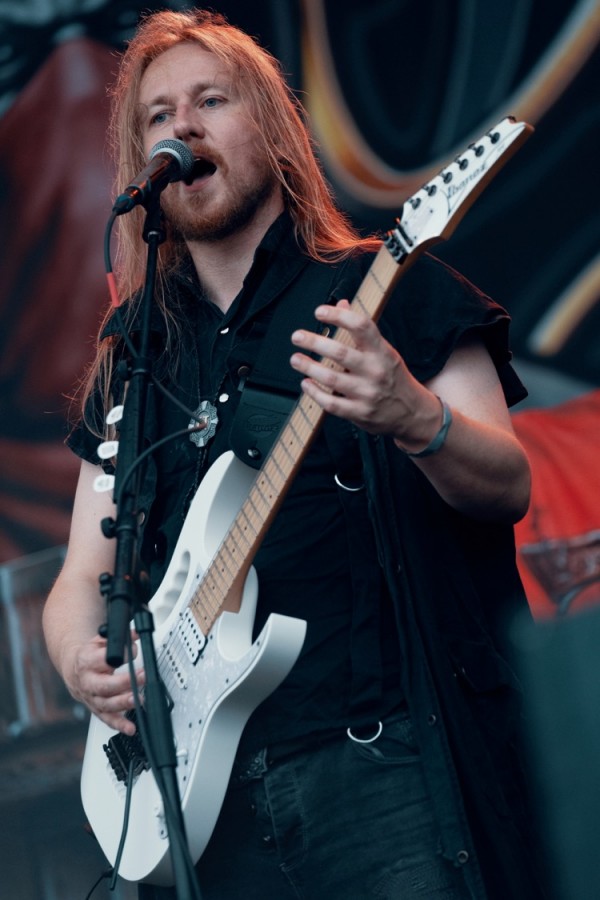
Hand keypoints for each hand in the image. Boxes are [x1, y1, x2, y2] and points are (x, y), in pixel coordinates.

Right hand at [64, 633, 143, 734]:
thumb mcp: (101, 640)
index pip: (102, 659)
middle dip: (124, 682)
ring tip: (138, 700)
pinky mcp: (97, 709)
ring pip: (106, 704)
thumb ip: (118, 638)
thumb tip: (135, 634)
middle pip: (104, 685)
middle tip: (142, 677)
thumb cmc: (89, 655)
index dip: (119, 656)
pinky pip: (107, 719)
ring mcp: (91, 698)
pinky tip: (130, 728)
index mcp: (86, 661)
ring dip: (123, 703)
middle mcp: (87, 682)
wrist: (74, 669)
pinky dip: (119, 724)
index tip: (133, 652)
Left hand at [290, 300, 438, 441]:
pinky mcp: (359, 413)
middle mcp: (375, 371)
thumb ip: (361, 330)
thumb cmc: (392, 377)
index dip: (338, 316)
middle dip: (314, 342)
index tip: (320, 312)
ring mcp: (367, 393)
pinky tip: (305, 383)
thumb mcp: (383, 351)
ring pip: (331, 378)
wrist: (412, 413)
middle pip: (340, 353)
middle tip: (297, 336)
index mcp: (382, 351)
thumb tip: (341, 304)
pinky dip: (314, 392)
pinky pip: (330, 403)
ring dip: (309, 367)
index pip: (361, 326)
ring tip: (296, 359)